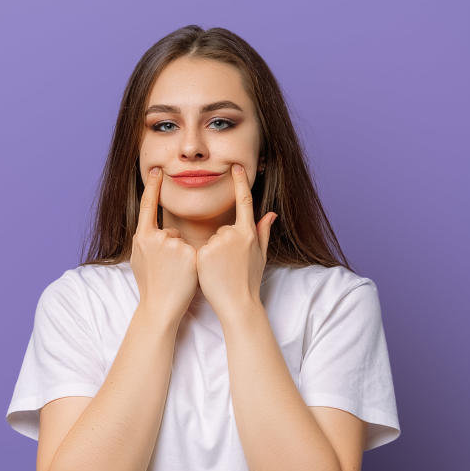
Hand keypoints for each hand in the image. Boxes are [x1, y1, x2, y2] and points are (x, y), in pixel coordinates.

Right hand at [129, 166, 198, 322]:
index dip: (152, 187)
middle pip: (170, 232)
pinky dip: (192, 262)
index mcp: (142, 237)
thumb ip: (147, 241)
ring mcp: (173, 245)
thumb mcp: (139, 259)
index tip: (156, 170)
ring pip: (183, 242)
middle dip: (172, 248)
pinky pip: (195, 250)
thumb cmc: (150, 285)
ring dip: (182, 256)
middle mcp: (156, 237)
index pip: (148, 206)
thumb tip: (155, 232)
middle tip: (166, 270)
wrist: (159, 307)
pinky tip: (185, 275)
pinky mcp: (189, 254)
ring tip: (174, 275)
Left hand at [196, 163, 277, 318]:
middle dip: (224, 243)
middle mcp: (233, 234)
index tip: (236, 166)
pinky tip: (210, 272)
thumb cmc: (250, 281)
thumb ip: (263, 232)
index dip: (240, 183)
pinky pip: (199, 248)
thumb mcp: (261, 256)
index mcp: (248, 232)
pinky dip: (203, 259)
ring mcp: (217, 243)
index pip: (244, 202)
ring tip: (221, 270)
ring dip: (213, 252)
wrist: (238, 304)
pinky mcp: (203, 253)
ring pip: (211, 239)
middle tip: (229, 265)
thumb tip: (271, 213)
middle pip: (223, 228)